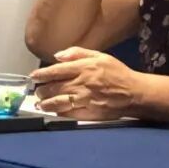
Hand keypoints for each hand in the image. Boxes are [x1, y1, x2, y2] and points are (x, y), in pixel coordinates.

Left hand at [30, 47, 144, 120]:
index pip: (56, 71)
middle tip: (37, 91)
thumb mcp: (99, 56)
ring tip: (40, 103)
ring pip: (58, 103)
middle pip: (54, 88)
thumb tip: (57, 56)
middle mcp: (82, 84)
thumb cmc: (117, 73)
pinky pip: (69, 114)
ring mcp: (85, 100)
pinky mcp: (90, 113)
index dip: (41, 74)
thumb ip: (77, 53)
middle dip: (41, 90)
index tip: (33, 77)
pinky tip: (54, 111)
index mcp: (84, 68)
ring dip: (46, 103)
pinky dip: (59, 113)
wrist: (134, 93)